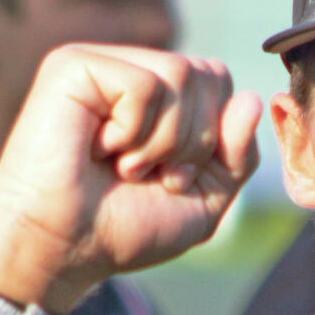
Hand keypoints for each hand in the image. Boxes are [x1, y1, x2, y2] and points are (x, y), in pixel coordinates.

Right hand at [0, 43, 260, 313]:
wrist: (61, 249)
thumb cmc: (123, 228)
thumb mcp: (205, 198)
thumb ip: (238, 152)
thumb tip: (253, 98)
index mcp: (159, 97)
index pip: (222, 84)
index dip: (215, 138)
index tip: (174, 178)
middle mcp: (131, 72)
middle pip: (209, 74)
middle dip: (194, 140)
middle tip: (148, 174)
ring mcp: (102, 65)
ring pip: (181, 74)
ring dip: (164, 140)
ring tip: (124, 165)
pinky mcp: (73, 65)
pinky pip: (144, 83)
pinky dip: (134, 132)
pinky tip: (100, 150)